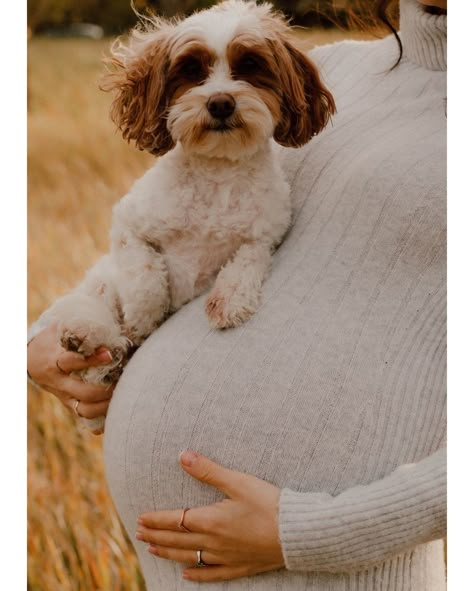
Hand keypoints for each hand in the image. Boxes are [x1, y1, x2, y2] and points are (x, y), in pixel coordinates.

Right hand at [27, 324, 114, 429]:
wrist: (30, 359)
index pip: (72, 362)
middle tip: (124, 379)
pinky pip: (84, 417)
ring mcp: (63, 396)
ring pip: (85, 409)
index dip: (92, 359)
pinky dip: (100, 419)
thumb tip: (109, 325)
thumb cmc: (54, 338)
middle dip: (106, 389)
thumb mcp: (60, 328)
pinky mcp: (68, 404)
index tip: (109, 354)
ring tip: (123, 394)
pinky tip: (115, 414)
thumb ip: (80, 328)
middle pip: (84, 392)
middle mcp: (59, 382)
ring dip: (106, 405)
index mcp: (55, 360)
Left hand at [136, 451, 284, 582]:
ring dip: (169, 554)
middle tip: (139, 534)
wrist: (297, 532)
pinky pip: (212, 574)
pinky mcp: (240, 566)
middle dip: (156, 536)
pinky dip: (197, 574)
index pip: (175, 520)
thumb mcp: (238, 482)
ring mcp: (226, 557)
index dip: (156, 520)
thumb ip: (209, 470)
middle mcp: (214, 542)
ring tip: (153, 551)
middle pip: (177, 540)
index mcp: (211, 520)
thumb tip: (183, 456)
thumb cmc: (269, 503)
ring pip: (189, 557)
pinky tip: (187, 575)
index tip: (140, 518)